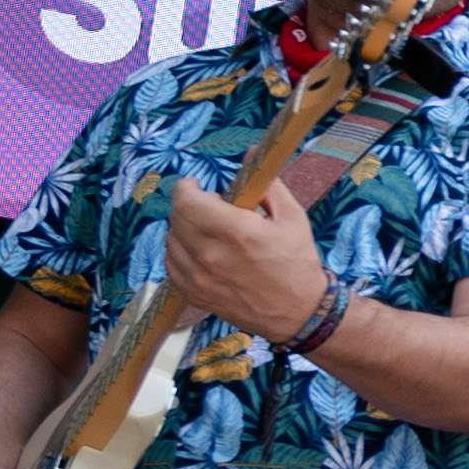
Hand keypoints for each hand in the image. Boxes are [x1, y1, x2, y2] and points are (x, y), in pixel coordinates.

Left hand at [156, 177, 331, 336]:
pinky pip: (171, 264)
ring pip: (170, 240)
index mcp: (236, 231)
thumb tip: (250, 155)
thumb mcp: (293, 217)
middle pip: (176, 217)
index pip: (186, 200)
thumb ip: (267, 185)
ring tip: (206, 231)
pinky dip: (180, 252)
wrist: (298, 313)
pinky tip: (200, 251)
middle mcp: (210, 255)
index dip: (187, 188)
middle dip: (188, 205)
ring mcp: (198, 278)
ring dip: (183, 229)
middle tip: (208, 207)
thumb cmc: (297, 262)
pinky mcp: (193, 295)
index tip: (197, 186)